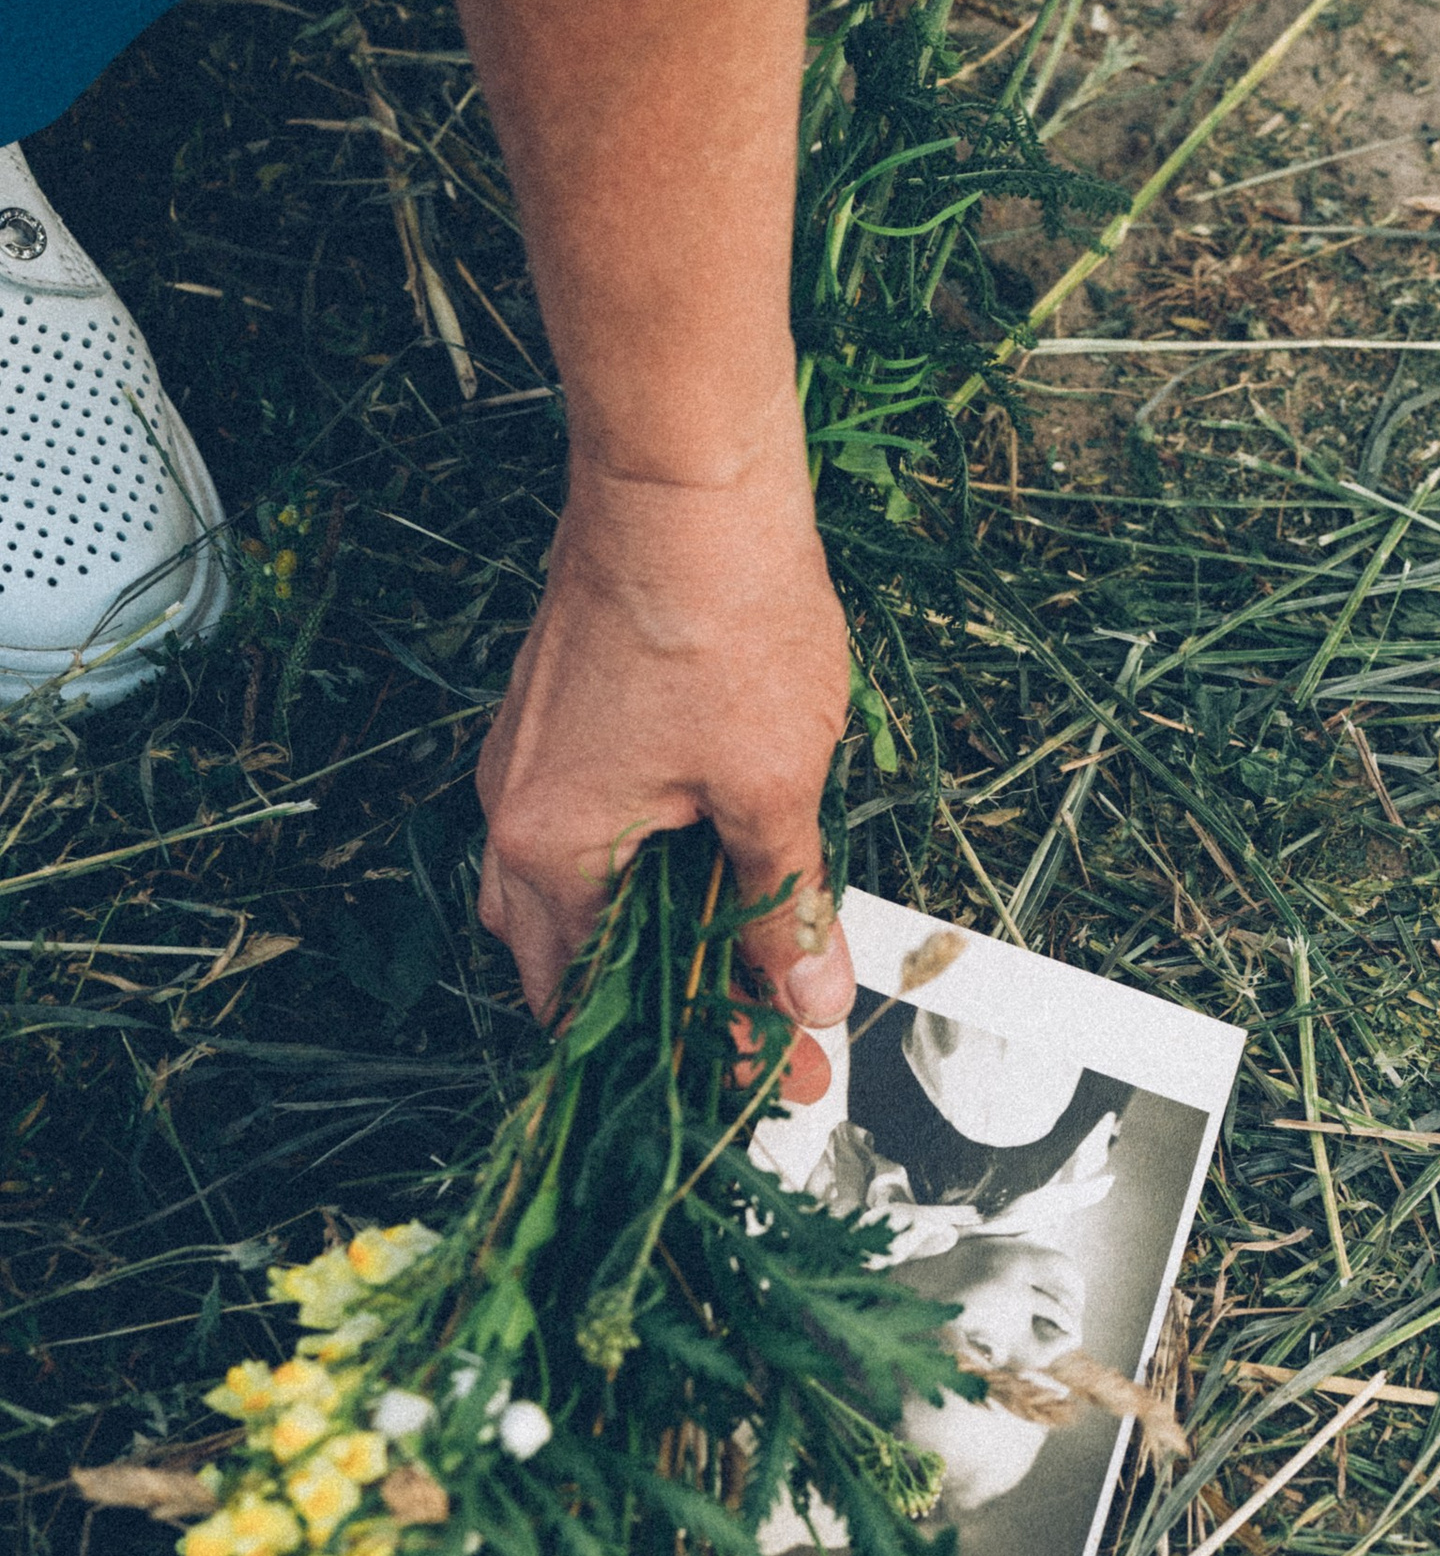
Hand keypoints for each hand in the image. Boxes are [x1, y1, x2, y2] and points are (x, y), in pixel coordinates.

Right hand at [475, 432, 856, 1047]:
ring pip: (580, 898)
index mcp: (547, 848)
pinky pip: (591, 831)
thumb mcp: (771, 785)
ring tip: (748, 976)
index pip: (605, 1005)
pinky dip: (651, 873)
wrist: (684, 474)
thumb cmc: (717, 610)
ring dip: (660, 945)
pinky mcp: (563, 719)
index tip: (775, 1082)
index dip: (698, 1056)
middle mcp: (514, 812)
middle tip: (769, 1050)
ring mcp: (532, 762)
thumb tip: (808, 997)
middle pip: (576, 964)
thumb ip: (783, 903)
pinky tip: (717, 876)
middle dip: (674, 1018)